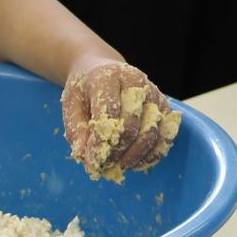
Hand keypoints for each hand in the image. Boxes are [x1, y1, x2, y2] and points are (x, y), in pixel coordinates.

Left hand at [61, 60, 180, 180]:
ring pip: (152, 133)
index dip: (101, 142)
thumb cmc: (86, 90)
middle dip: (117, 152)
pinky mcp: (165, 107)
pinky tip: (136, 163)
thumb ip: (76, 130)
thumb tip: (85, 157)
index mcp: (109, 77)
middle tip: (104, 166)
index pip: (109, 113)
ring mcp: (154, 93)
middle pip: (132, 125)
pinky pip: (165, 136)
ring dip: (134, 157)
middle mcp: (136, 81)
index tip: (93, 161)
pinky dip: (152, 155)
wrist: (104, 69)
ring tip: (118, 167)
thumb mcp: (71, 104)